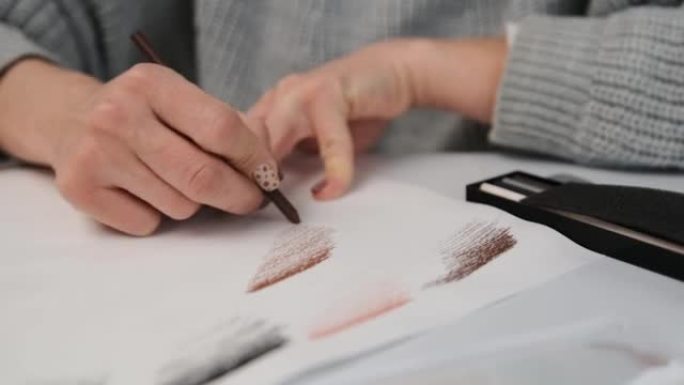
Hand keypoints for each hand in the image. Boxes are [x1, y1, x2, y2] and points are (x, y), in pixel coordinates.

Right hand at [0, 60, 279, 234]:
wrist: (69, 119)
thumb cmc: (144, 114)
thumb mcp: (183, 101)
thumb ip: (229, 127)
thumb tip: (267, 169)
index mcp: (153, 83)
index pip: (222, 129)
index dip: (255, 159)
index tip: (269, 176)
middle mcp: (119, 115)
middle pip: (203, 176)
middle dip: (240, 196)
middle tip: (252, 200)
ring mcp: (96, 153)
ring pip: (180, 206)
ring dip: (192, 203)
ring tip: (173, 181)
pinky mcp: (80, 189)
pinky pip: (148, 223)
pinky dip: (155, 216)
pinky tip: (140, 191)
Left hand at [248, 37, 506, 199]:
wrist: (391, 74)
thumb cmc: (354, 112)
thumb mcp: (316, 140)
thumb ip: (294, 159)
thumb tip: (273, 194)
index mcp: (272, 108)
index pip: (238, 142)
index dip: (236, 172)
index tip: (243, 204)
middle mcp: (281, 97)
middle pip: (245, 139)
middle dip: (245, 174)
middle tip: (254, 208)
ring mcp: (303, 91)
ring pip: (275, 136)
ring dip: (274, 171)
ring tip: (282, 202)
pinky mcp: (331, 92)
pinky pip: (329, 138)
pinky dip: (333, 168)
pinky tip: (332, 189)